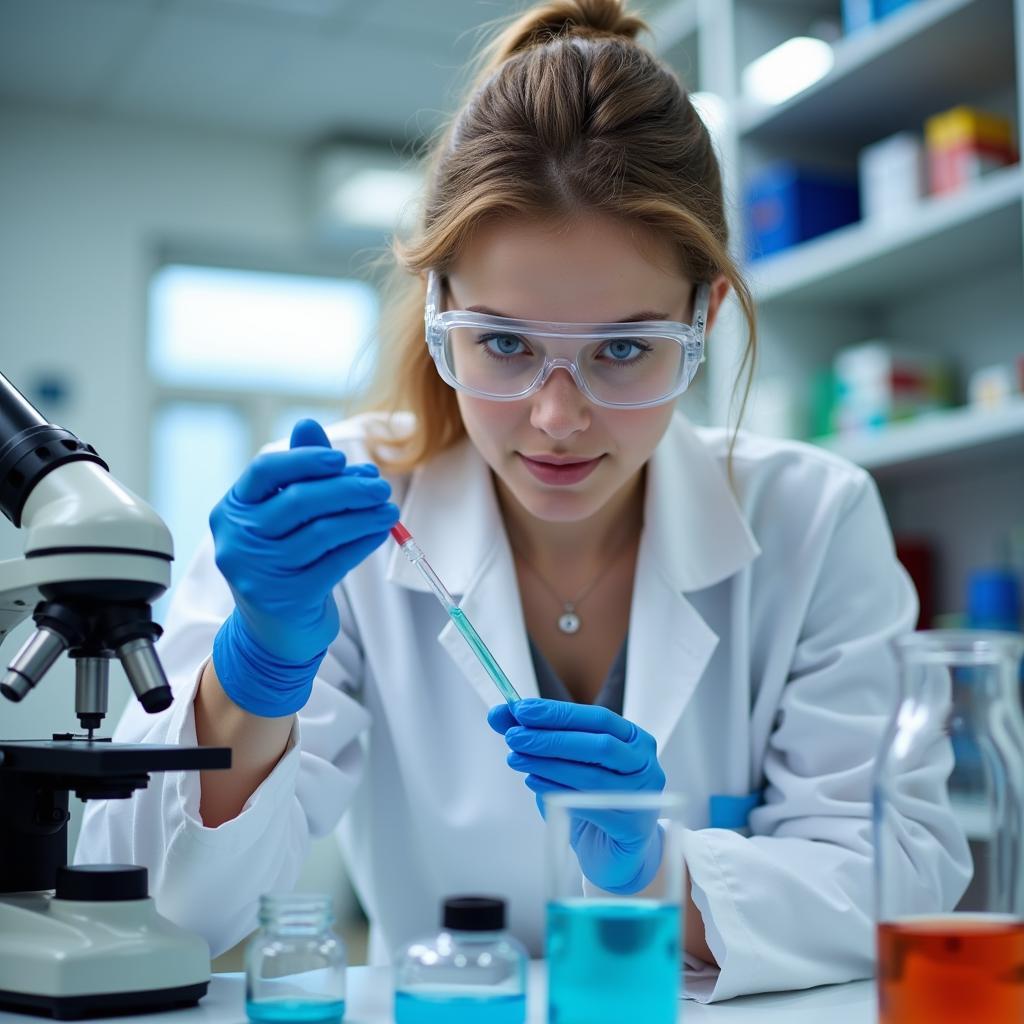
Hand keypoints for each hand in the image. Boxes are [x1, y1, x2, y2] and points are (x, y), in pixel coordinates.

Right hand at [209, 419, 398, 715]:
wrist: (276, 630)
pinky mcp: (285, 599)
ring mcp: (258, 572)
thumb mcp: (282, 517)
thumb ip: (297, 472)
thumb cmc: (283, 560)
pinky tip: (379, 533)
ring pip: (322, 532)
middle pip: (299, 501)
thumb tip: (307, 424)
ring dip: (363, 517)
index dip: (304, 461)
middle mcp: (237, 540)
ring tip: (389, 510)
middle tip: (380, 486)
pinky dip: (361, 544)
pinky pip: (334, 562)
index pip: (264, 472)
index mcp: (232, 510)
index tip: (341, 460)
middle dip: (347, 490)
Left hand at [488, 698, 665, 893]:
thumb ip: (536, 733)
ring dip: (547, 764)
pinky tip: (532, 781)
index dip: (558, 713)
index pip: (597, 718)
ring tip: (516, 758)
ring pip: (591, 776)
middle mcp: (645, 765)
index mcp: (634, 739)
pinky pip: (589, 806)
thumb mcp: (566, 760)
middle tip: (513, 735)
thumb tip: (501, 713)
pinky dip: (556, 790)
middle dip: (551, 738)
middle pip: (598, 745)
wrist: (614, 850)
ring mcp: (642, 797)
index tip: (521, 709)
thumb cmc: (592, 797)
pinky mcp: (632, 828)